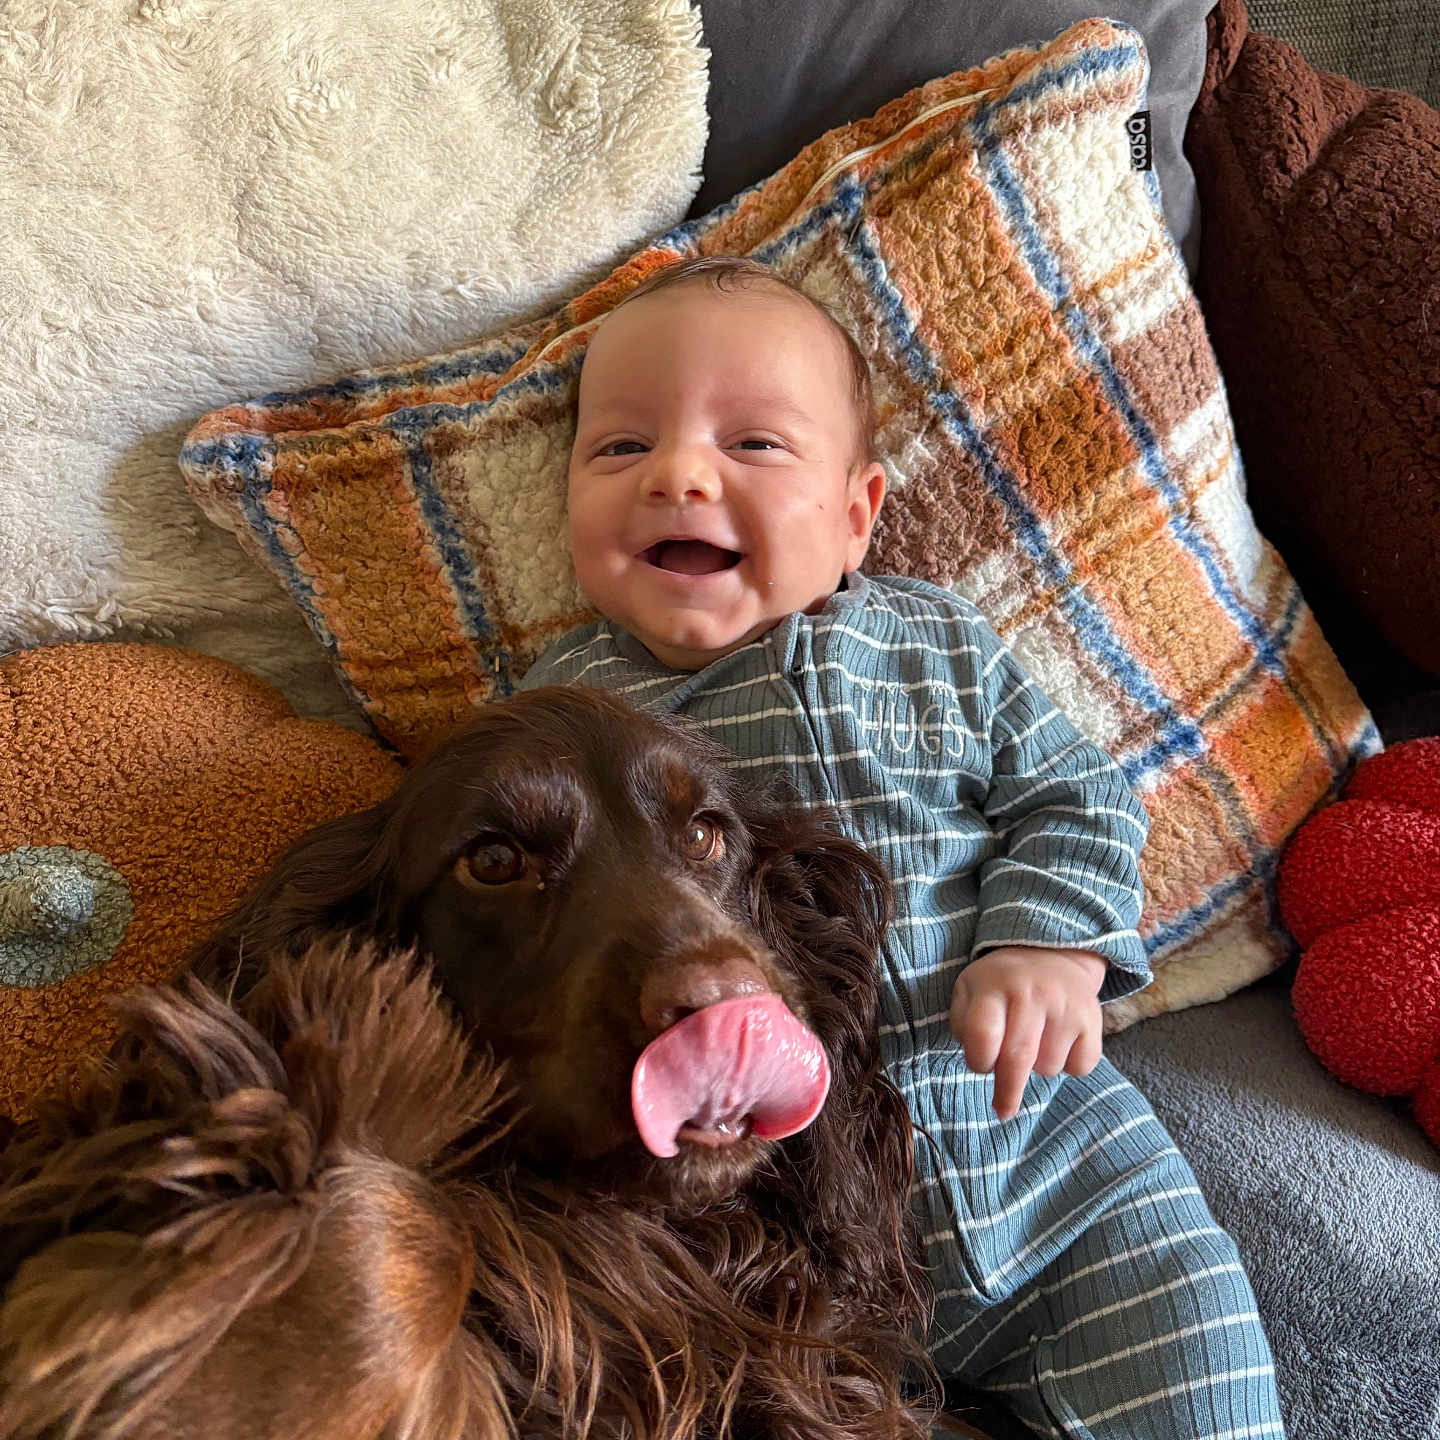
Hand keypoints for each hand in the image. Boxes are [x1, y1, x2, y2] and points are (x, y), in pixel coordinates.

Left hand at [949, 946, 1105, 1118]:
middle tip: (1002, 1110)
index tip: (980, 1065)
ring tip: (1034, 1042)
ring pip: (1048, 1067)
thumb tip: (980, 1062)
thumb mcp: (970, 990)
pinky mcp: (1092, 1018)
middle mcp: (1031, 993)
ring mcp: (1065, 1005)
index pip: (982, 1035)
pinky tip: (1059, 1043)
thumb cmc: (1001, 984)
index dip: (979, 1060)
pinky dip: (1069, 1066)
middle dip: (1007, 1092)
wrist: (1051, 953)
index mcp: (994, 986)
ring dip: (1037, 1069)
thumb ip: (965, 1025)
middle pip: (1017, 1058)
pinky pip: (1080, 1066)